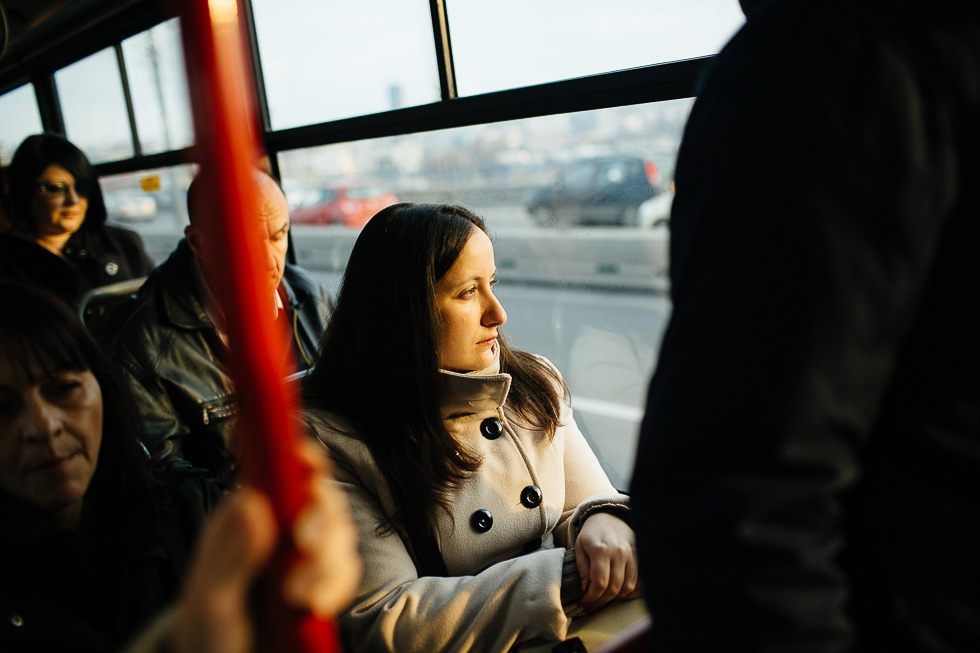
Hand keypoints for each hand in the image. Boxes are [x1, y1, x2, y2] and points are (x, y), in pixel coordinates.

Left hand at [170, 444, 360, 652]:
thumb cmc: (206, 637)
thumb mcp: (210, 602)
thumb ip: (230, 554)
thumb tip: (250, 499)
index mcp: (245, 520)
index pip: (280, 471)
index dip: (301, 459)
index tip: (307, 462)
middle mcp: (278, 530)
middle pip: (323, 498)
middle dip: (322, 521)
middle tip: (305, 547)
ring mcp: (303, 556)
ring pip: (341, 534)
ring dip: (328, 564)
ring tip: (299, 598)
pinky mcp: (322, 582)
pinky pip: (348, 569)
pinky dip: (338, 586)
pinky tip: (317, 606)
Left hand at [574, 512, 639, 610]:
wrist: (608, 516)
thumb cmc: (591, 534)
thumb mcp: (579, 547)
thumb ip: (582, 569)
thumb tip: (586, 590)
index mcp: (601, 549)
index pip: (600, 582)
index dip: (592, 597)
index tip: (585, 601)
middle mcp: (619, 552)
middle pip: (614, 587)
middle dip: (602, 600)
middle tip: (592, 603)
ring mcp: (632, 554)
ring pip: (628, 586)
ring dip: (615, 597)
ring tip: (603, 597)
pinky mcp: (639, 555)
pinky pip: (637, 579)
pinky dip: (627, 589)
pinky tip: (616, 591)